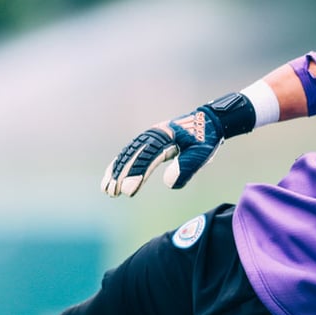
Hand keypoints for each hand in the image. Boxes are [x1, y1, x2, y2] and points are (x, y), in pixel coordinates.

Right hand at [100, 107, 223, 196]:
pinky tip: (111, 176)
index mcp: (165, 135)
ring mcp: (149, 136)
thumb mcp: (201, 153)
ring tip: (106, 189)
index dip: (136, 174)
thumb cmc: (206, 138)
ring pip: (128, 154)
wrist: (209, 121)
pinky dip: (120, 164)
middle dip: (121, 175)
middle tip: (112, 192)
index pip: (147, 157)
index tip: (128, 191)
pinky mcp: (149, 141)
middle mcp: (153, 134)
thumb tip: (168, 184)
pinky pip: (131, 153)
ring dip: (116, 171)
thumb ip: (186, 166)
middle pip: (133, 155)